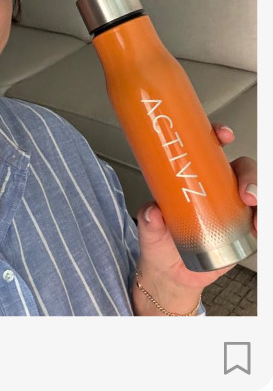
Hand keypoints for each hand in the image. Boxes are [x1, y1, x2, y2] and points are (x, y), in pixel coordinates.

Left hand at [133, 123, 256, 314]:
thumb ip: (150, 220)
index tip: (221, 135)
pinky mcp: (240, 229)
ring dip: (261, 198)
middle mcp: (215, 188)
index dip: (218, 135)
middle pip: (240, 169)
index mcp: (193, 177)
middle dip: (249, 174)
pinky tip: (259, 229)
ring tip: (255, 214)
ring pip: (254, 193)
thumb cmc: (160, 243)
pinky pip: (258, 220)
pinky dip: (262, 222)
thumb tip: (153, 212)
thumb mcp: (149, 229)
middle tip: (245, 191)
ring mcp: (230, 207)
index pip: (208, 148)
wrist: (170, 275)